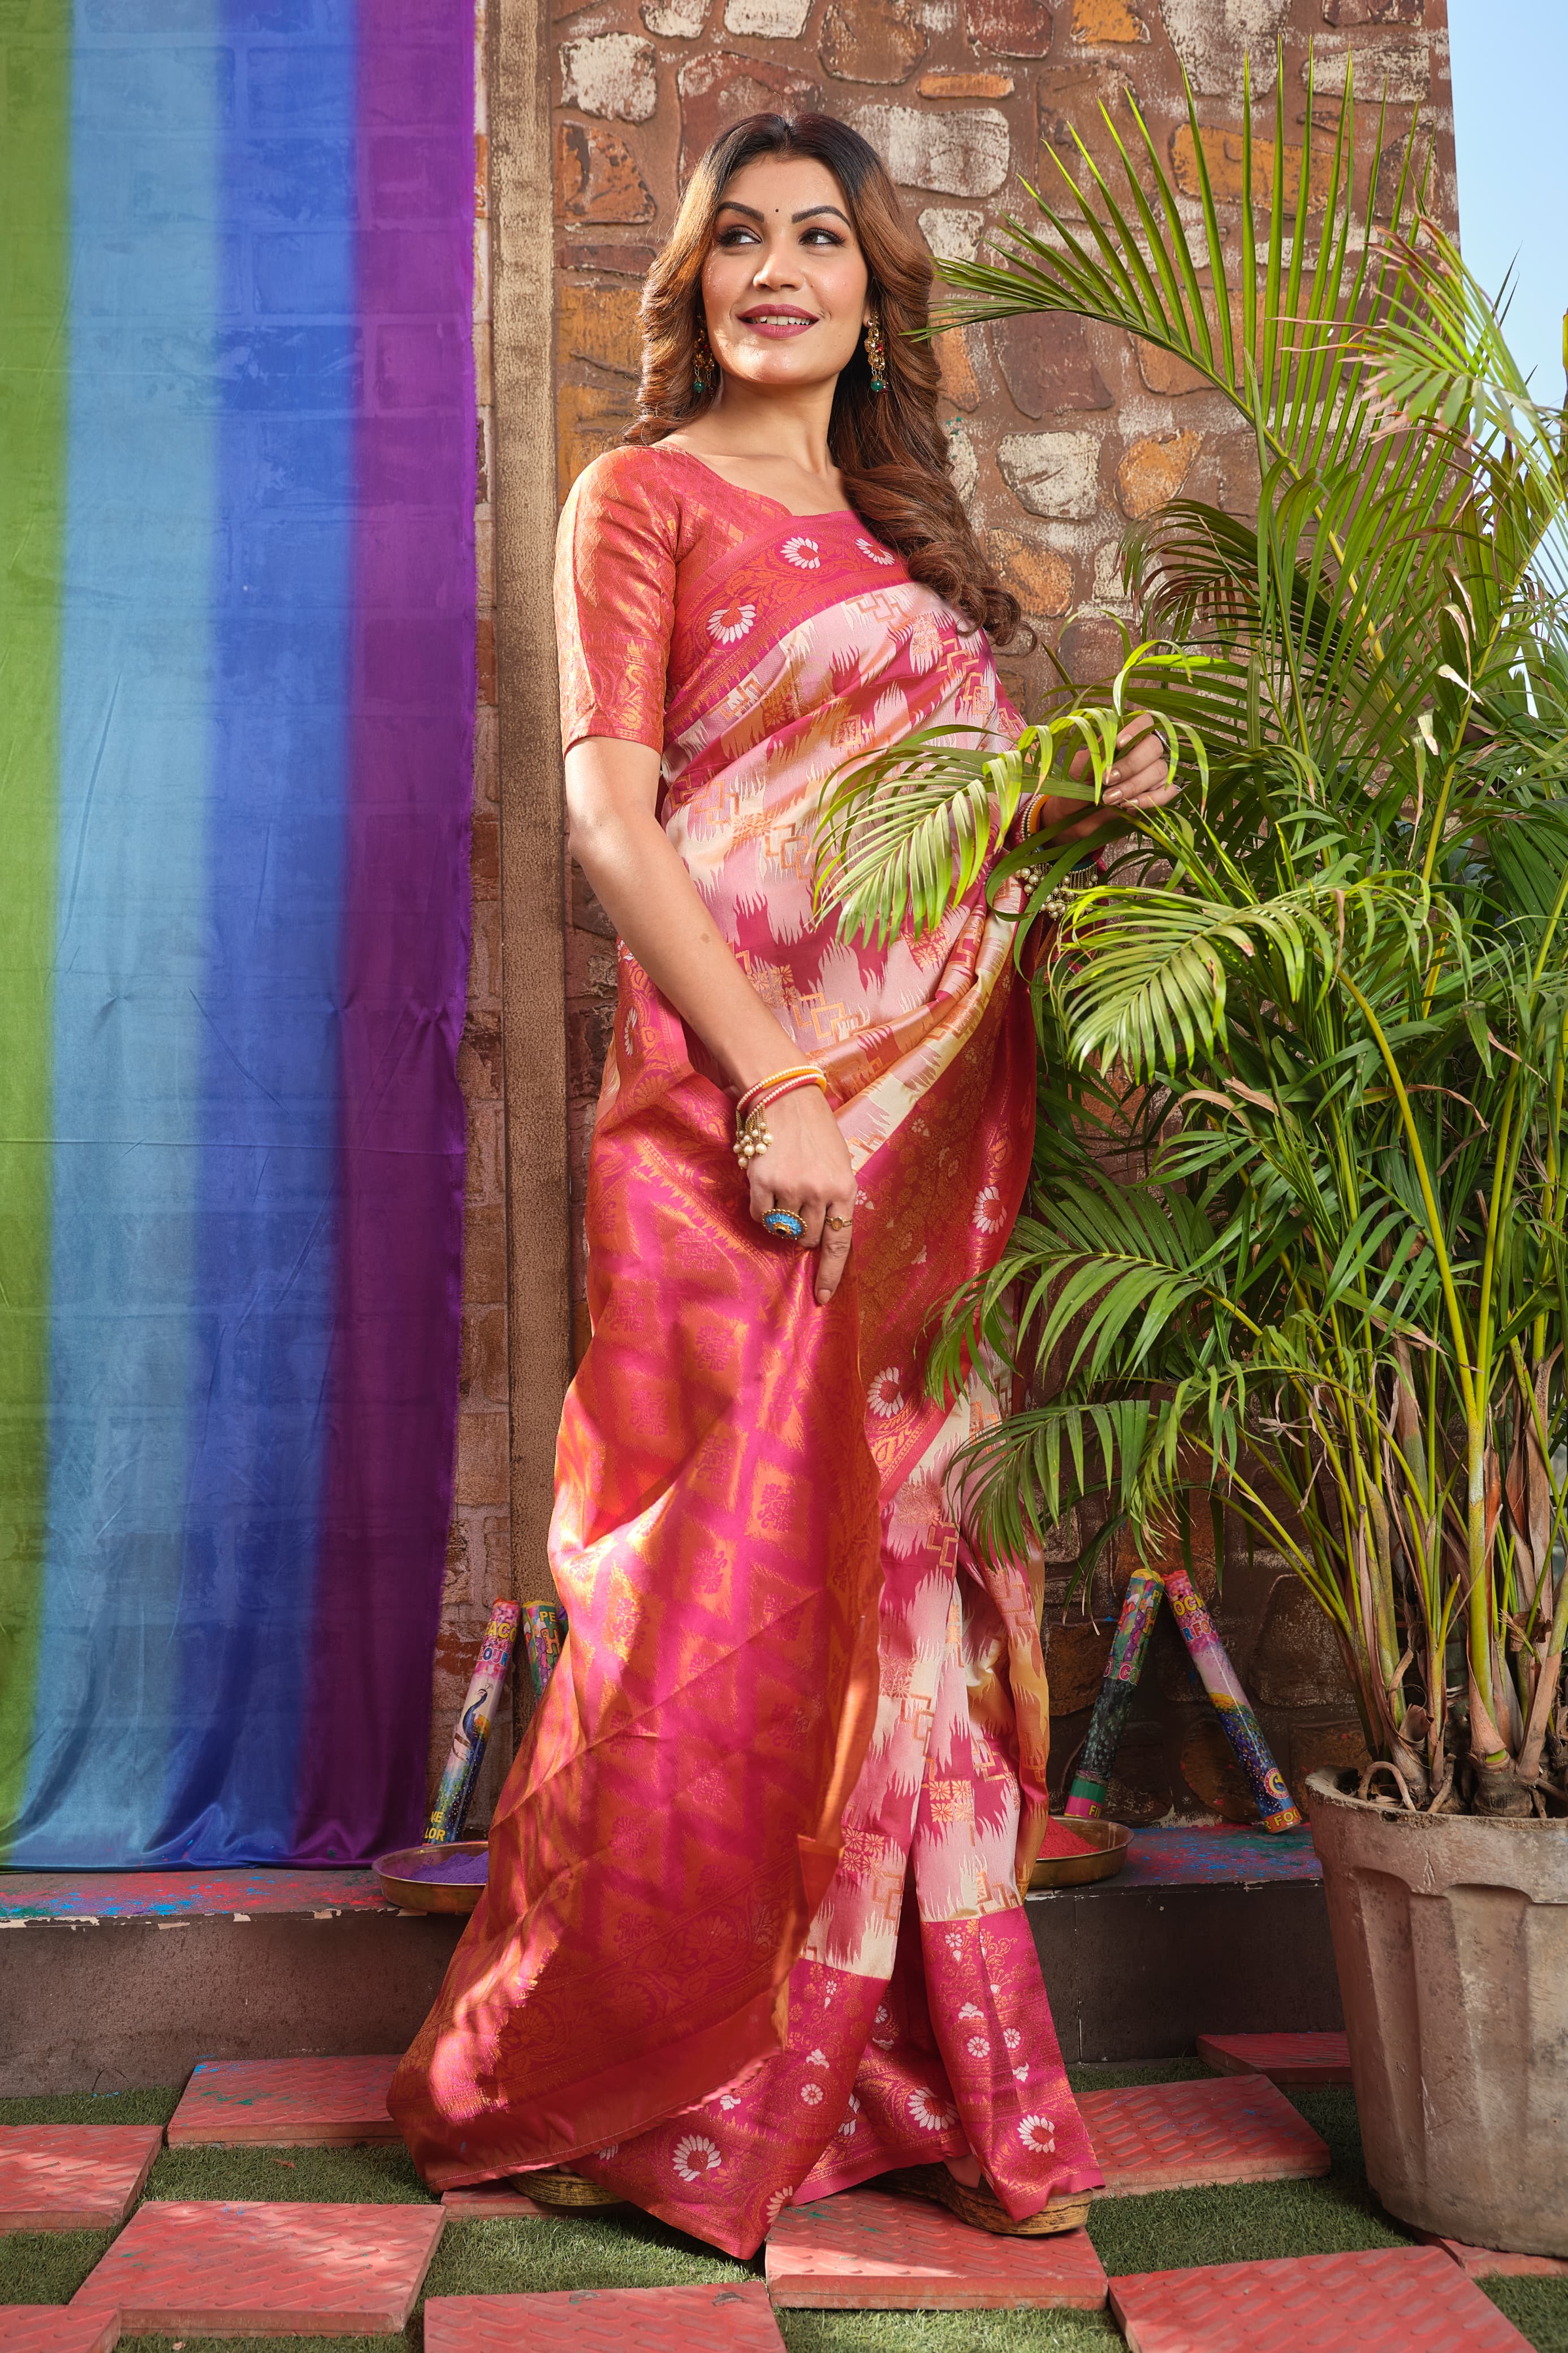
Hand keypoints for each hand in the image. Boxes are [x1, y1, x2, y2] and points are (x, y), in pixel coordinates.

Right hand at [747, 1085, 856, 1305]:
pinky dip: (761, 1211)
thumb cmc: (813, 1127)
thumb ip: (834, 1196)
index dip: (830, 1273)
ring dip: (782, 1218)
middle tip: (799, 1207)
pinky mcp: (762, 1183)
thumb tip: (822, 1232)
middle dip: (804, 1232)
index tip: (823, 1297)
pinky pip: (761, 1216)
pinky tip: (764, 1188)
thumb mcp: (837, 1161)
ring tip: (782, 1190)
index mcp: (844, 1187)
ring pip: (784, 1229)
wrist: (783, 1093)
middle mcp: (820, 1191)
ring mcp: (791, 1188)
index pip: (840, 1242)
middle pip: (809, 1239)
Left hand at [1072, 711, 1176, 823]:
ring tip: (1110, 799)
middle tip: (1108, 780)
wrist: (1073, 812)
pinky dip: (1151, 799)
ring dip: (1134, 785)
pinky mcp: (1156, 795)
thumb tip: (1113, 742)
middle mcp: (1142, 752)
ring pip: (1160, 770)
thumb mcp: (1078, 766)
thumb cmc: (1076, 783)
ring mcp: (1151, 773)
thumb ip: (1097, 752)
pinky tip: (1130, 805)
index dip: (1136, 729)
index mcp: (1124, 738)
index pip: (1144, 722)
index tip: (1119, 743)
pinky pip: (1168, 792)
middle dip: (1131, 765)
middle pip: (1154, 747)